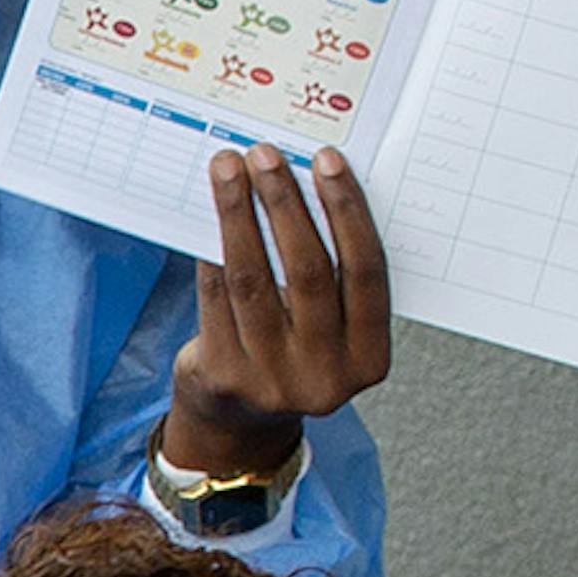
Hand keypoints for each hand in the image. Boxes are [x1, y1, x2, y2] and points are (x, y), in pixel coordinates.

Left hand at [163, 149, 395, 472]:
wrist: (241, 422)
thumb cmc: (297, 351)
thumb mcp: (333, 328)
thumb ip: (335, 277)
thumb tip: (310, 183)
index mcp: (370, 359)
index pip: (366, 272)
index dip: (347, 212)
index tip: (328, 162)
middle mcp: (326, 376)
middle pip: (308, 272)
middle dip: (286, 204)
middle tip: (267, 155)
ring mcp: (272, 381)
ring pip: (254, 280)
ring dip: (239, 215)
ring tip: (229, 170)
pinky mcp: (224, 377)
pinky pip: (215, 298)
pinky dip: (212, 250)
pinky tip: (208, 214)